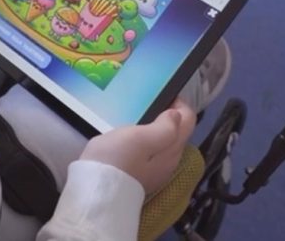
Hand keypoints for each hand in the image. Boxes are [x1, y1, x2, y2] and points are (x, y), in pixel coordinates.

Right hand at [80, 99, 196, 193]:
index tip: (163, 94)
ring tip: (138, 118)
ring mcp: (156, 171)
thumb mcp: (140, 137)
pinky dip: (148, 142)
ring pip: (165, 144)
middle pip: (178, 133)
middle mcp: (170, 161)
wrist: (97, 191)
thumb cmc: (117, 158)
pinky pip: (152, 154)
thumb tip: (176, 115)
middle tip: (150, 103)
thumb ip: (163, 127)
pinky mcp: (142, 176)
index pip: (188, 120)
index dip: (179, 104)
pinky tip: (131, 140)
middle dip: (169, 116)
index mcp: (172, 148)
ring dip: (157, 129)